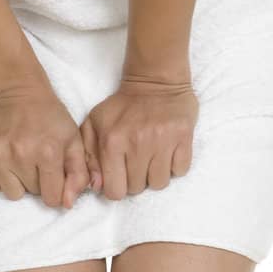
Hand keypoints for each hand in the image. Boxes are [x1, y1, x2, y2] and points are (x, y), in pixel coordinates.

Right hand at [0, 81, 91, 207]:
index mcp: (48, 152)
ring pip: (11, 193)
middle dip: (38, 182)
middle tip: (36, 160)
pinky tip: (6, 159)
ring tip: (20, 160)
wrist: (14, 86)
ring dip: (18, 182)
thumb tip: (67, 204)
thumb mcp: (72, 138)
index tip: (53, 176)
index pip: (53, 198)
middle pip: (33, 194)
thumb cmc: (47, 113)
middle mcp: (20, 155)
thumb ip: (78, 173)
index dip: (56, 190)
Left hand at [80, 75, 198, 198]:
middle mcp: (137, 144)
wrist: (155, 80)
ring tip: (152, 158)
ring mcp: (163, 141)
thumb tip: (96, 186)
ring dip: (155, 175)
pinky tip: (167, 152)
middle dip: (136, 180)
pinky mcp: (184, 137)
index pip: (115, 191)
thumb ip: (88, 157)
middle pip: (138, 189)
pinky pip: (180, 171)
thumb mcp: (95, 124)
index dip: (117, 188)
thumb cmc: (122, 106)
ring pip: (160, 183)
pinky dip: (174, 166)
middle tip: (136, 162)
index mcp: (112, 142)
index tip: (120, 177)